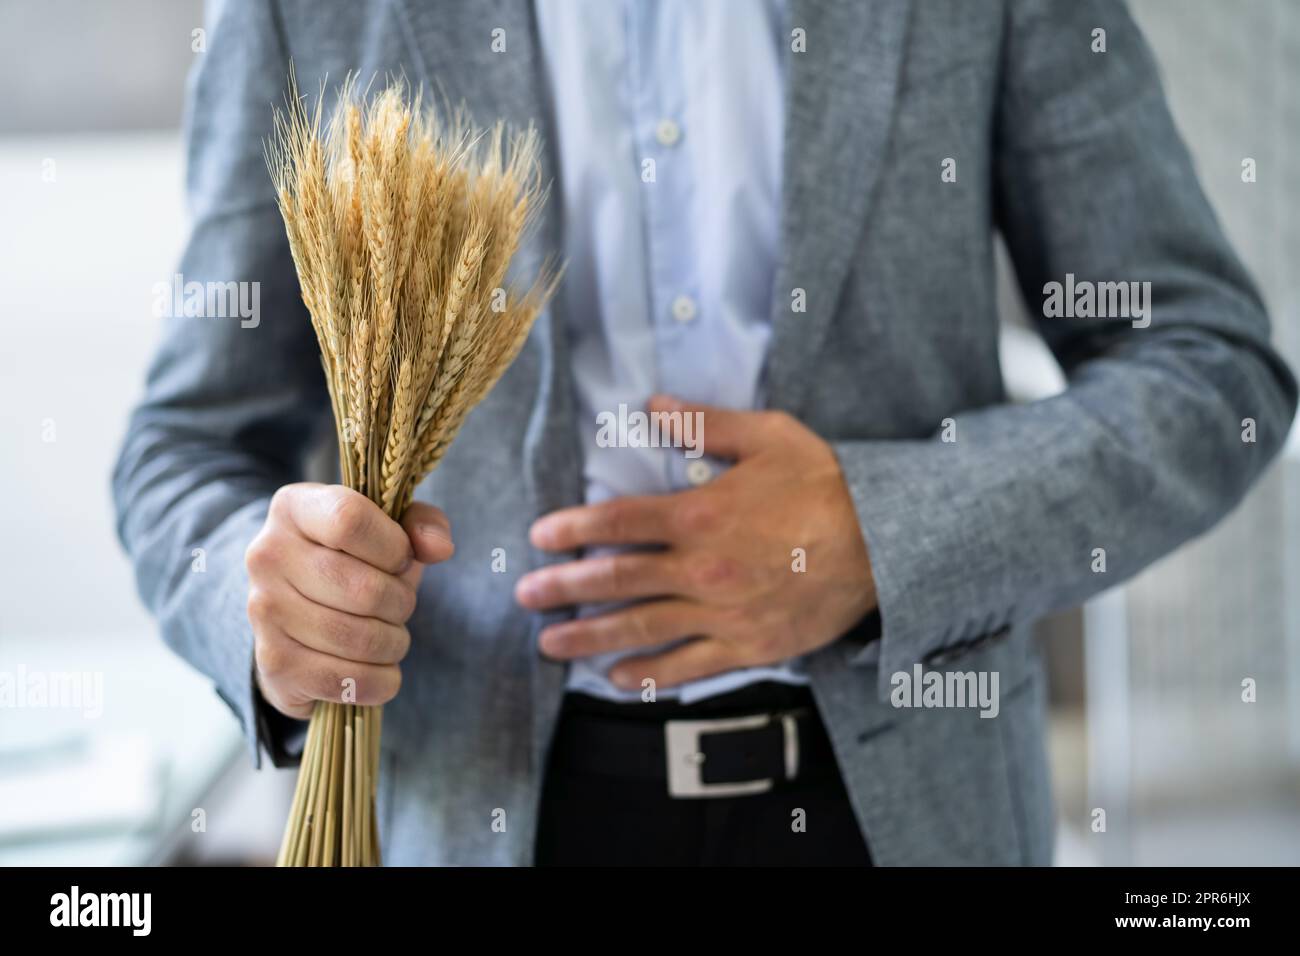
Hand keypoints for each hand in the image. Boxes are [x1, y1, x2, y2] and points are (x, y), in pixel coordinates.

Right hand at [245, 482, 453, 717]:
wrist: (296, 613)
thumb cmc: (354, 561)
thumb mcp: (390, 527)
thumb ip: (422, 524)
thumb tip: (440, 548)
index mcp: (294, 508)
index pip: (349, 520)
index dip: (393, 547)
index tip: (400, 560)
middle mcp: (267, 556)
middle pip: (364, 590)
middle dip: (401, 603)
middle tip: (398, 604)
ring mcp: (265, 612)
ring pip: (360, 641)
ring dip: (394, 643)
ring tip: (389, 634)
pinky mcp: (274, 663)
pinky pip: (347, 681)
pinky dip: (380, 681)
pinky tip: (377, 667)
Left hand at [516, 396, 875, 689]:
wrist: (885, 543)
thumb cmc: (826, 483)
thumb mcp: (768, 435)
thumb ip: (704, 421)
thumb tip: (651, 404)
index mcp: (701, 513)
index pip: (620, 523)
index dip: (573, 528)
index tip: (539, 536)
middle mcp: (703, 568)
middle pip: (618, 580)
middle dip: (564, 588)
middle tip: (524, 596)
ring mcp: (723, 613)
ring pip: (643, 628)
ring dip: (590, 637)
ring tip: (549, 644)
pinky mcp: (747, 645)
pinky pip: (688, 666)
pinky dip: (649, 674)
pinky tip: (616, 678)